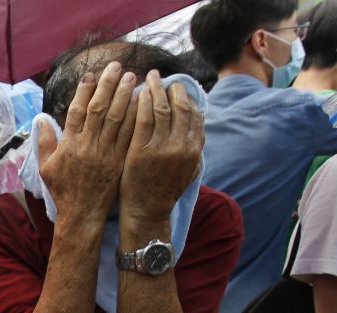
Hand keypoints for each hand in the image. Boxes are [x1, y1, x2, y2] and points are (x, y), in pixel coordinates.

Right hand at [38, 61, 137, 223]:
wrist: (82, 214)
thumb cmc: (63, 191)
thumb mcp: (46, 167)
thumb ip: (44, 142)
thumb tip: (41, 120)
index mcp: (68, 144)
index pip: (77, 110)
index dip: (84, 90)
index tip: (91, 75)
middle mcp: (87, 145)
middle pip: (99, 108)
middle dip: (108, 84)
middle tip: (116, 66)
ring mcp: (105, 153)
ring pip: (116, 118)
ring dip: (124, 95)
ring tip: (132, 76)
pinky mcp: (119, 161)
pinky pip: (129, 134)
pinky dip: (135, 116)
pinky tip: (142, 102)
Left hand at [119, 71, 203, 223]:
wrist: (147, 212)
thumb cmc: (163, 191)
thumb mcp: (188, 169)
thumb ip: (194, 146)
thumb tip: (199, 124)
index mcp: (194, 148)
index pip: (195, 113)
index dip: (186, 96)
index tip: (176, 87)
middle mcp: (182, 145)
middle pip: (180, 106)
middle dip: (171, 87)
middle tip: (161, 77)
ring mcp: (162, 148)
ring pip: (161, 108)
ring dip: (155, 88)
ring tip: (148, 78)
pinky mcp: (141, 150)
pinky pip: (143, 119)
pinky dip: (141, 102)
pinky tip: (137, 93)